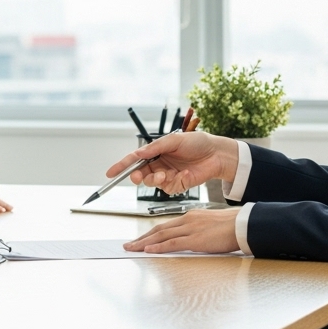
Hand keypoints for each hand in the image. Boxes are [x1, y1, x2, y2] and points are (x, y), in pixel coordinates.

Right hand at [105, 131, 238, 195]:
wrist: (217, 154)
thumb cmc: (197, 143)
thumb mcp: (174, 140)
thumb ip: (155, 147)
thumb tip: (139, 153)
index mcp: (156, 152)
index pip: (134, 160)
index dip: (121, 166)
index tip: (110, 173)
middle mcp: (159, 164)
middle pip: (140, 174)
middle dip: (138, 177)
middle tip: (138, 177)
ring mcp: (167, 175)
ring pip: (152, 183)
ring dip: (157, 179)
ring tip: (167, 174)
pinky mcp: (178, 184)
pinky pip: (168, 188)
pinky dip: (175, 182)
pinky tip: (185, 174)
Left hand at [125, 208, 240, 253]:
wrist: (244, 224)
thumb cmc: (232, 226)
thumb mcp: (210, 226)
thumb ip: (197, 232)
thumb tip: (189, 241)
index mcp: (191, 217)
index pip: (165, 225)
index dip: (150, 233)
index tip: (141, 239)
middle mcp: (187, 221)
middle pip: (158, 229)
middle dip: (142, 238)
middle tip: (129, 244)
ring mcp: (190, 229)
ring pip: (161, 235)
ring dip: (144, 242)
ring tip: (133, 248)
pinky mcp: (196, 239)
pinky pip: (172, 243)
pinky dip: (159, 247)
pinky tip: (149, 250)